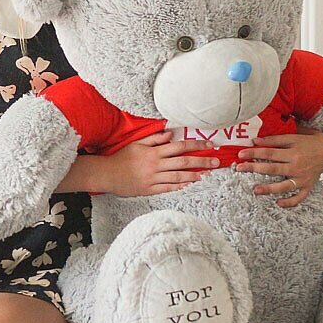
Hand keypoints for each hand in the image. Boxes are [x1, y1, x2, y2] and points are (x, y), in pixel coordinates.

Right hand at [101, 131, 220, 196]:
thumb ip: (154, 138)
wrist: (107, 174)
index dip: (196, 146)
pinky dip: (179, 186)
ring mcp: (152, 178)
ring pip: (178, 177)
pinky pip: (167, 188)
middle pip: (183, 162)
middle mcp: (155, 165)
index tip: (208, 146)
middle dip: (201, 161)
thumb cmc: (122, 158)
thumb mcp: (137, 143)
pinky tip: (189, 184)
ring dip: (193, 175)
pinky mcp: (149, 189)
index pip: (179, 147)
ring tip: (206, 174)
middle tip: (215, 162)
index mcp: (154, 152)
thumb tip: (170, 133)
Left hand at [235, 126, 322, 207]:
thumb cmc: (308, 141)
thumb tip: (256, 140)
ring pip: (284, 185)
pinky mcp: (308, 186)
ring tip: (255, 190)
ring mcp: (302, 177)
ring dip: (269, 188)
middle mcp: (296, 165)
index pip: (269, 152)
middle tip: (239, 168)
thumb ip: (275, 139)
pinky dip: (290, 201)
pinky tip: (278, 203)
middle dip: (254, 168)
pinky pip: (299, 197)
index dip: (254, 152)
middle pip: (272, 168)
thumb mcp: (293, 135)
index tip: (240, 154)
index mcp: (292, 151)